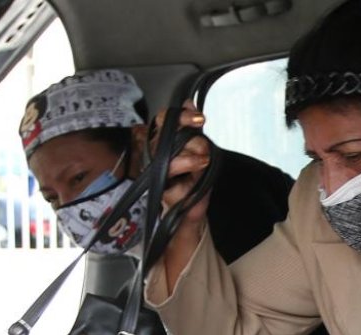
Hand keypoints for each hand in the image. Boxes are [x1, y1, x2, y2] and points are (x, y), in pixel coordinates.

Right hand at [151, 100, 211, 241]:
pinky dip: (189, 166)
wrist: (193, 207)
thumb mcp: (197, 148)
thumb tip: (188, 102)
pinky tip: (199, 168)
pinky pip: (173, 170)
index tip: (198, 118)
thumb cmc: (192, 178)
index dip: (180, 116)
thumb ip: (192, 126)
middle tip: (204, 146)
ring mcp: (156, 170)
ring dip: (192, 154)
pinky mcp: (161, 186)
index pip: (163, 119)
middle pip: (166, 134)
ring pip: (169, 151)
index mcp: (163, 141)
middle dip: (190, 138)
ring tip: (203, 160)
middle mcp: (156, 153)